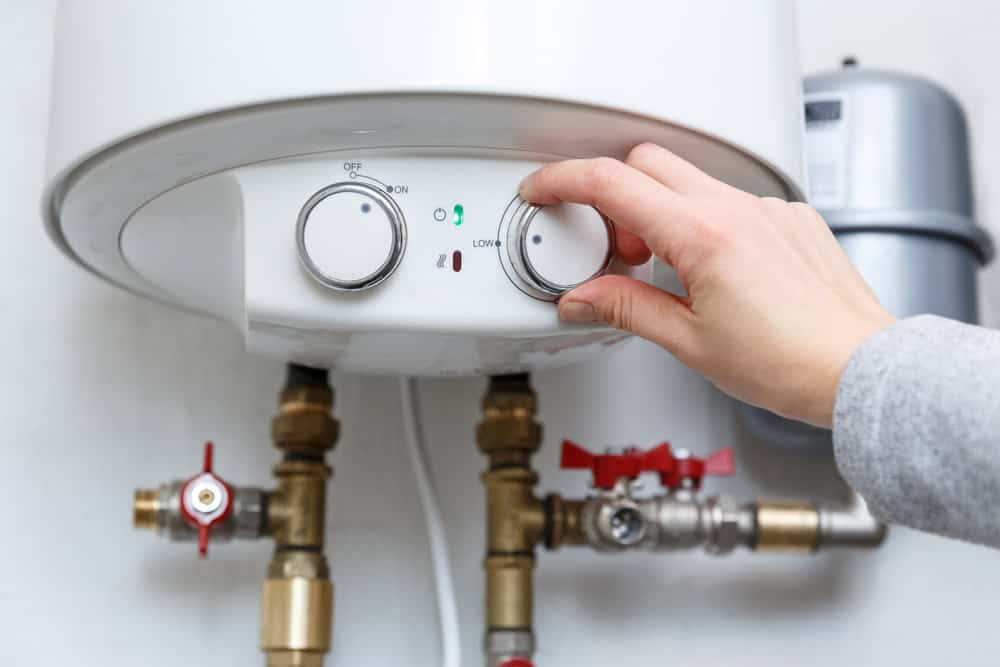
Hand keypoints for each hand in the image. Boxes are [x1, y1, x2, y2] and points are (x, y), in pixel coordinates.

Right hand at [519, 143, 895, 426]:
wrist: (857, 368)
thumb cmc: (788, 363)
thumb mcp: (689, 342)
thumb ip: (626, 309)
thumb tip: (581, 299)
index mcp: (703, 236)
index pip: (611, 183)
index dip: (562, 181)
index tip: (541, 191)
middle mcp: (736, 208)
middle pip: (646, 162)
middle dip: (613, 195)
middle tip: (612, 249)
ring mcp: (766, 208)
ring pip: (688, 179)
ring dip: (658, 211)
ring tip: (665, 269)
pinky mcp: (787, 217)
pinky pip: (729, 198)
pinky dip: (701, 220)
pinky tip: (712, 269)